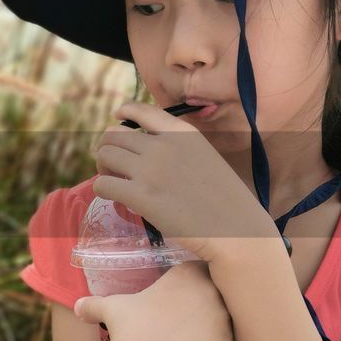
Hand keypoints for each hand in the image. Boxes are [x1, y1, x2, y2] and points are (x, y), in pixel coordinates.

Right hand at [73, 260, 235, 340]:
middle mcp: (211, 287)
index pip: (200, 268)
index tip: (183, 296)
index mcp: (187, 272)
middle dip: (211, 298)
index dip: (194, 281)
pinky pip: (231, 338)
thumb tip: (76, 307)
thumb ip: (95, 304)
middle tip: (193, 315)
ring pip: (228, 312)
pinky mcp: (229, 339)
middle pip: (219, 287)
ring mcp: (224, 313)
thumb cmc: (131, 330)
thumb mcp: (111, 310)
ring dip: (220, 321)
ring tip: (201, 334)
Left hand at [92, 100, 280, 265]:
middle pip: (114, 135)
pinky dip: (103, 190)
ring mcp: (150, 169)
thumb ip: (178, 147)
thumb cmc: (226, 200)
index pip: (141, 110)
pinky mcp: (140, 196)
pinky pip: (103, 185)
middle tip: (113, 165)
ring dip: (103, 168)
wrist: (237, 230)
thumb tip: (146, 149)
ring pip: (104, 156)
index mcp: (182, 132)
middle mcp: (163, 145)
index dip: (123, 113)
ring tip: (114, 181)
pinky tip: (115, 199)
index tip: (116, 119)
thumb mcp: (206, 156)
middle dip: (108, 148)